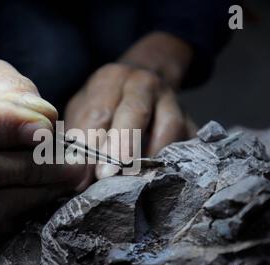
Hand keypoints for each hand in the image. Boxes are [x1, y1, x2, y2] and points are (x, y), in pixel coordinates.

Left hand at [65, 62, 189, 182]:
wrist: (144, 79)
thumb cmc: (107, 101)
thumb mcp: (86, 108)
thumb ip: (80, 137)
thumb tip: (79, 178)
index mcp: (111, 79)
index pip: (99, 112)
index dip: (92, 144)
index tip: (85, 172)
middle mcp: (143, 84)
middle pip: (135, 112)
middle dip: (120, 147)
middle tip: (107, 175)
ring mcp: (171, 99)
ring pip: (168, 125)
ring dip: (151, 155)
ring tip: (135, 180)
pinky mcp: (190, 118)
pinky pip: (187, 140)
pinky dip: (174, 159)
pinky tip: (160, 177)